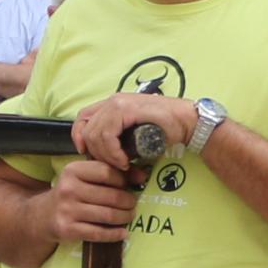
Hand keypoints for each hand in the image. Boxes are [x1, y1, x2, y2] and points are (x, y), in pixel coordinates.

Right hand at [47, 158, 142, 246]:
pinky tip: (123, 232)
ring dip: (125, 217)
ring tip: (129, 216)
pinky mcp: (68, 229)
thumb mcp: (84, 178)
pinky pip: (99, 233)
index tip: (127, 186)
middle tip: (132, 205)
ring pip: (108, 215)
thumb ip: (111, 173)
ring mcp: (67, 210)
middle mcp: (68, 189)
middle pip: (111, 196)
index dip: (122, 180)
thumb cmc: (71, 194)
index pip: (107, 172)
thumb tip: (142, 175)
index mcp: (72, 171)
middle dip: (128, 202)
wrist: (42, 216)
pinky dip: (115, 234)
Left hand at [68, 92, 190, 172]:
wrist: (188, 122)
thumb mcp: (135, 134)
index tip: (87, 154)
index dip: (79, 137)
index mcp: (112, 104)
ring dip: (106, 155)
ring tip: (122, 165)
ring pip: (94, 134)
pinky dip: (113, 152)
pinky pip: (107, 135)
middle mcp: (112, 101)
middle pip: (87, 129)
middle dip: (96, 153)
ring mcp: (118, 103)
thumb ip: (119, 138)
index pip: (83, 118)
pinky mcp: (126, 109)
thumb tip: (103, 159)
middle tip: (113, 166)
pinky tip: (124, 160)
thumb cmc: (166, 129)